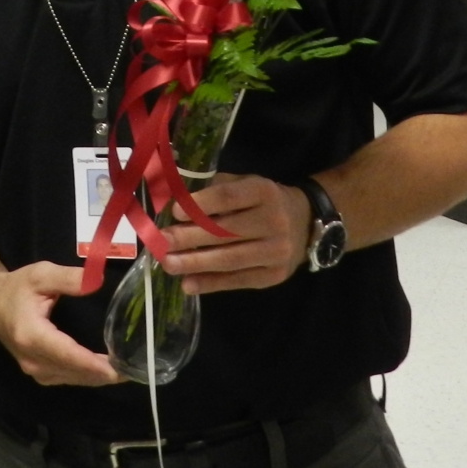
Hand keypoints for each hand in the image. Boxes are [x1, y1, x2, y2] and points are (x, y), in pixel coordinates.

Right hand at [0, 261, 122, 387]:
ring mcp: (35, 371)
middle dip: (105, 372)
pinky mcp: (39, 374)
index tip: (120, 369)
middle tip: (136, 367)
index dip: (95, 364)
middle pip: (76, 372)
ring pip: (74, 379)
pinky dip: (88, 376)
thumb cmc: (16, 288)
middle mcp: (33, 360)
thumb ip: (69, 278)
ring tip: (127, 369)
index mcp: (32, 335)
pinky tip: (106, 370)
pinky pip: (69, 379)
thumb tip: (97, 281)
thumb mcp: (41, 274)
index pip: (69, 355)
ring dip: (99, 377)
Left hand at [159, 174, 310, 293]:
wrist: (305, 222)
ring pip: (230, 259)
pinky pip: (238, 280)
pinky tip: (188, 284)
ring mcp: (277, 251)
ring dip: (196, 264)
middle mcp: (274, 221)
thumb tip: (175, 202)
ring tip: (168, 264)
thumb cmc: (261, 200)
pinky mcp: (274, 275)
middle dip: (190, 238)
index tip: (174, 212)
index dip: (201, 205)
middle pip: (226, 232)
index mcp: (263, 192)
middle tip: (161, 241)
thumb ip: (214, 189)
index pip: (228, 197)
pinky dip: (211, 283)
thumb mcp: (244, 183)